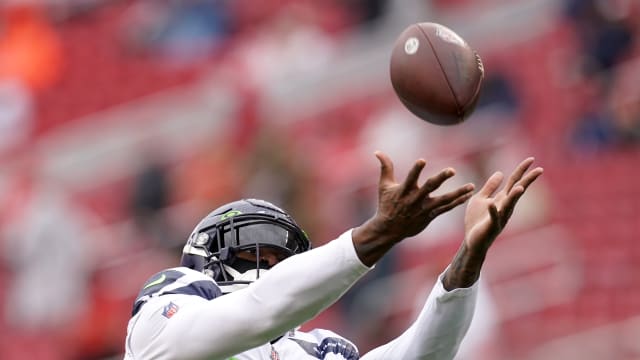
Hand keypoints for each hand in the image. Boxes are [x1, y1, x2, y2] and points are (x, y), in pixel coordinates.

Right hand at [352, 151, 474, 265]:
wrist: (389, 229)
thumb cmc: (386, 204)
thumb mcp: (384, 185)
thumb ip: (385, 167)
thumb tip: (377, 151)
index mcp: (403, 191)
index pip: (410, 178)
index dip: (415, 170)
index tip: (422, 160)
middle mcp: (415, 199)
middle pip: (429, 187)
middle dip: (440, 178)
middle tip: (452, 170)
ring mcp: (424, 209)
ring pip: (443, 200)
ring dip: (458, 193)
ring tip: (471, 186)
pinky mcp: (430, 216)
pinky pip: (446, 208)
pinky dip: (457, 202)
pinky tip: (467, 195)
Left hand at [464, 157, 542, 254]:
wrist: (472, 240)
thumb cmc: (477, 220)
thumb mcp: (481, 198)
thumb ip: (490, 186)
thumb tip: (500, 172)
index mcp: (502, 199)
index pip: (514, 182)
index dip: (522, 170)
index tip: (531, 159)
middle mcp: (505, 207)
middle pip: (517, 191)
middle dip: (527, 181)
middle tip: (539, 170)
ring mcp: (500, 217)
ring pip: (509, 205)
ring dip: (514, 197)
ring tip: (520, 187)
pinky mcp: (491, 226)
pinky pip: (493, 218)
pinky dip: (492, 211)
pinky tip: (491, 204)